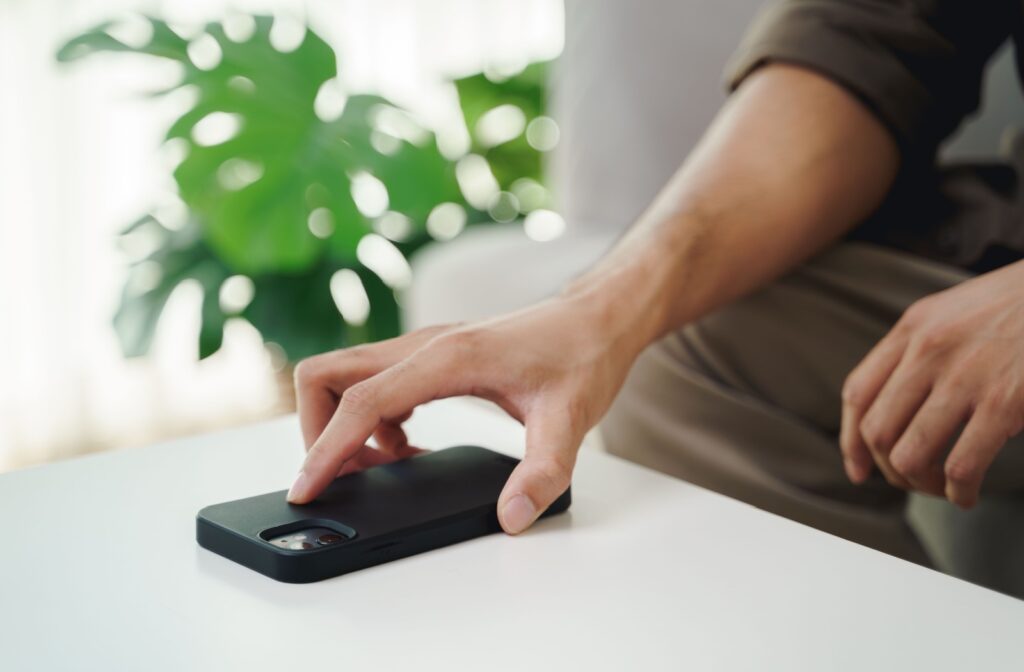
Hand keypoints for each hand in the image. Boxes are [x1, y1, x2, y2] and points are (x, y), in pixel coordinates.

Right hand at [286, 296, 644, 533]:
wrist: (596, 319)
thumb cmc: (582, 355)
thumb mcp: (570, 420)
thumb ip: (542, 473)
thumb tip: (512, 515)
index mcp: (447, 358)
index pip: (360, 401)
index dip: (325, 449)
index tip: (307, 489)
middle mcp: (425, 346)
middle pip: (329, 377)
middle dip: (319, 431)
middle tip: (348, 476)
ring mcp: (425, 347)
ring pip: (345, 376)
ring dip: (344, 424)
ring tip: (381, 466)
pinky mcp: (433, 356)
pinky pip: (374, 382)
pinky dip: (371, 418)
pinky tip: (405, 445)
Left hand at [841, 260, 1023, 506]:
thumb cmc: (1018, 305)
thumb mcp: (952, 311)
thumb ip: (919, 349)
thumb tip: (896, 409)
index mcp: (912, 328)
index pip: (858, 393)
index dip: (851, 440)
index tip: (859, 469)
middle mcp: (927, 350)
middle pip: (877, 430)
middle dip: (889, 468)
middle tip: (913, 479)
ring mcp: (964, 376)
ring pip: (910, 454)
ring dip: (920, 484)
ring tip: (941, 488)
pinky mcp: (1004, 402)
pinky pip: (961, 466)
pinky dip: (958, 491)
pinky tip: (966, 494)